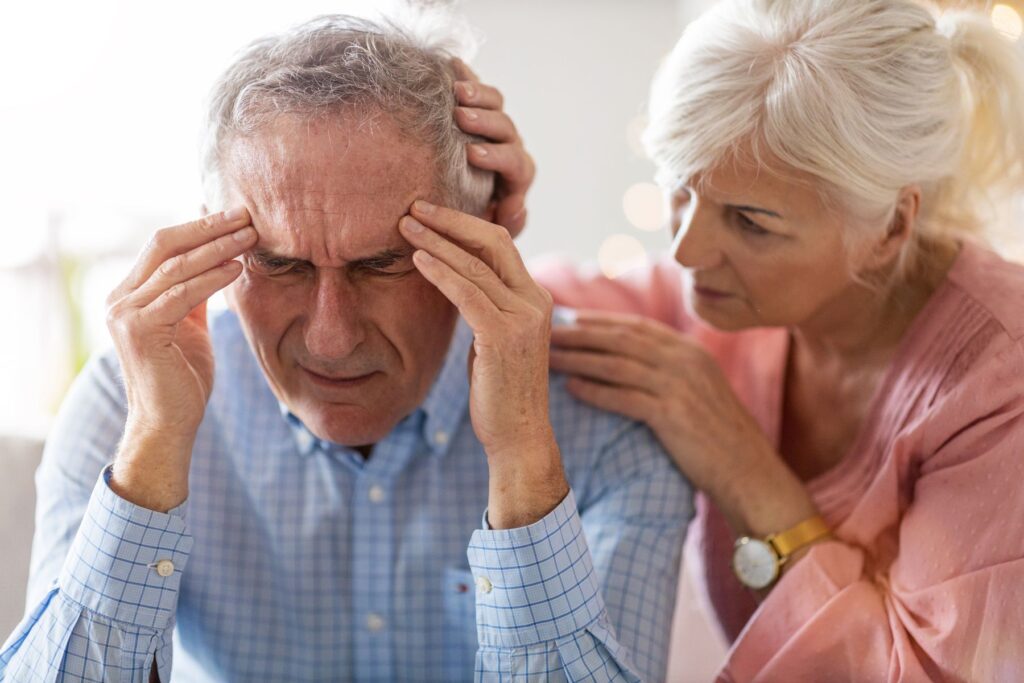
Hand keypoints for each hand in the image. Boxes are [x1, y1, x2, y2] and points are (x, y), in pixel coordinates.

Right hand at [104, 207, 256, 509]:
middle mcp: (120, 299)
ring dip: (217, 247)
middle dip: (208, 226)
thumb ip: (194, 295)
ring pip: (176, 266)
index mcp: (130, 294)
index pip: (164, 245)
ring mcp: (125, 314)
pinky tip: (238, 268)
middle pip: (164, 244)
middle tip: (246, 214)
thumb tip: (218, 260)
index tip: (236, 215)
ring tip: (251, 236)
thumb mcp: (190, 326)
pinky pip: (182, 294)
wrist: (168, 423)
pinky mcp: (140, 331)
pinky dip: (212, 278)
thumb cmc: (182, 378)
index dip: (200, 227)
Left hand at [399, 200, 566, 527]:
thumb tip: (452, 277)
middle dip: (450, 220)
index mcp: (535, 297)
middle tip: (413, 205)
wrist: (518, 436)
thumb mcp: (492, 338)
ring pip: (476, 263)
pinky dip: (440, 271)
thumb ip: (483, 306)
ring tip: (404, 225)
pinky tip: (416, 259)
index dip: (464, 223)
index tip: (430, 212)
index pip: (500, 244)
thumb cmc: (499, 391)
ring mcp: (524, 317)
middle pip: (492, 241)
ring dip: (437, 240)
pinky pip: (467, 293)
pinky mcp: (504, 336)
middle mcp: (535, 301)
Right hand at [452, 59, 533, 237]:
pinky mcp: (477, 107)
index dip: (498, 157)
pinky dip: (465, 75)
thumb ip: (504, 224)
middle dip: (486, 122)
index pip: (517, 163)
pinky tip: (451, 65)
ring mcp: (493, 124)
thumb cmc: (469, 220)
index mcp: (516, 175)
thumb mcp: (488, 232)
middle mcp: (509, 145)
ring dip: (477, 95)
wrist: (453, 203)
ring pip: (495, 103)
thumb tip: (519, 208)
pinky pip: (476, 86)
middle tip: (462, 117)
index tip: (472, 154)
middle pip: (506, 129)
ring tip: (456, 92)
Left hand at [550, 311, 815, 535]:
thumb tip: (627, 363)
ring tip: (548, 358)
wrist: (751, 473)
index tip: (567, 318)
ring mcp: (680, 386)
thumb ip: (669, 371)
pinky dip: (596, 392)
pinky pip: (625, 398)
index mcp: (690, 351)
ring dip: (579, 359)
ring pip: (616, 364)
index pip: (635, 326)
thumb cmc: (719, 438)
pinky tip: (571, 389)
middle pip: (620, 339)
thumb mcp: (699, 392)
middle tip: (545, 332)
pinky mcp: (673, 415)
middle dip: (580, 334)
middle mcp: (685, 361)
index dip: (598, 321)